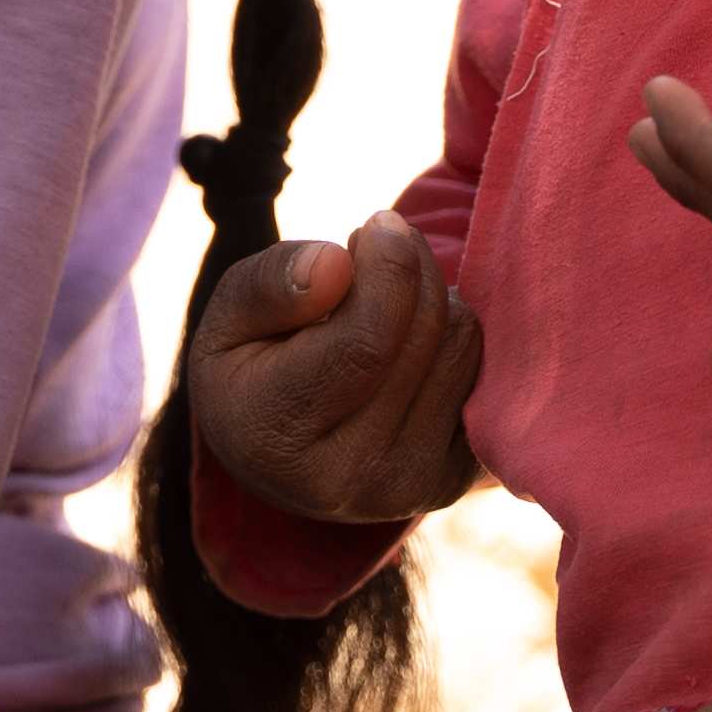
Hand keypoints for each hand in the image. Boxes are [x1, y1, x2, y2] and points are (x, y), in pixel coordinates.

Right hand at [180, 211, 484, 541]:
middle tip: (378, 248)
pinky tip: (412, 343)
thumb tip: (336, 264)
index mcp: (276, 436)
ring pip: (462, 346)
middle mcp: (348, 478)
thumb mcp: (227, 318)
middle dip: (410, 268)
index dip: (388, 267)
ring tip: (387, 303)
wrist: (282, 458)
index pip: (366, 342)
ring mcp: (409, 488)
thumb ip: (268, 285)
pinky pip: (484, 373)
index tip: (380, 223)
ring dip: (434, 300)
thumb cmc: (251, 368)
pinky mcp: (452, 481)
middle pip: (426, 334)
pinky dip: (452, 339)